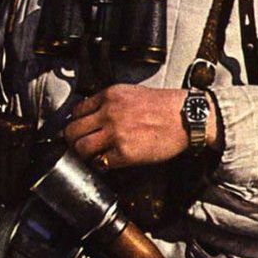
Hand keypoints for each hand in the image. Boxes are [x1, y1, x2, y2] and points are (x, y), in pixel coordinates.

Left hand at [63, 84, 219, 167]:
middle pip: (72, 131)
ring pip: (81, 148)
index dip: (75, 123)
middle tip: (77, 146)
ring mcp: (116, 133)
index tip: (77, 130)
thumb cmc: (163, 105)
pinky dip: (101, 165)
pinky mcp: (125, 153)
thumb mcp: (131, 92)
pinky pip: (100, 163)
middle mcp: (109, 113)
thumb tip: (91, 115)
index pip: (76, 111)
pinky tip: (107, 162)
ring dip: (83, 155)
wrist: (185, 117)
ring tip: (91, 156)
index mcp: (110, 95)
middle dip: (72, 141)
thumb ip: (109, 102)